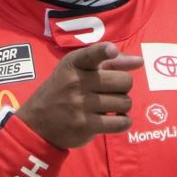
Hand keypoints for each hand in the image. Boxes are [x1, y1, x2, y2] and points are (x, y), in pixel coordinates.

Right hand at [17, 42, 143, 148]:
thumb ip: (110, 62)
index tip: (111, 51)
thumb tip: (139, 61)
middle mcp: (77, 82)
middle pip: (123, 81)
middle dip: (123, 87)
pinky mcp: (86, 126)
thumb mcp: (78, 70)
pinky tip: (115, 119)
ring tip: (110, 106)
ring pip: (125, 102)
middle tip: (112, 91)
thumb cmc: (63, 91)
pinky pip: (120, 123)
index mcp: (74, 64)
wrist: (37, 123)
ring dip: (122, 105)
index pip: (91, 54)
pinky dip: (124, 122)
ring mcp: (81, 105)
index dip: (104, 51)